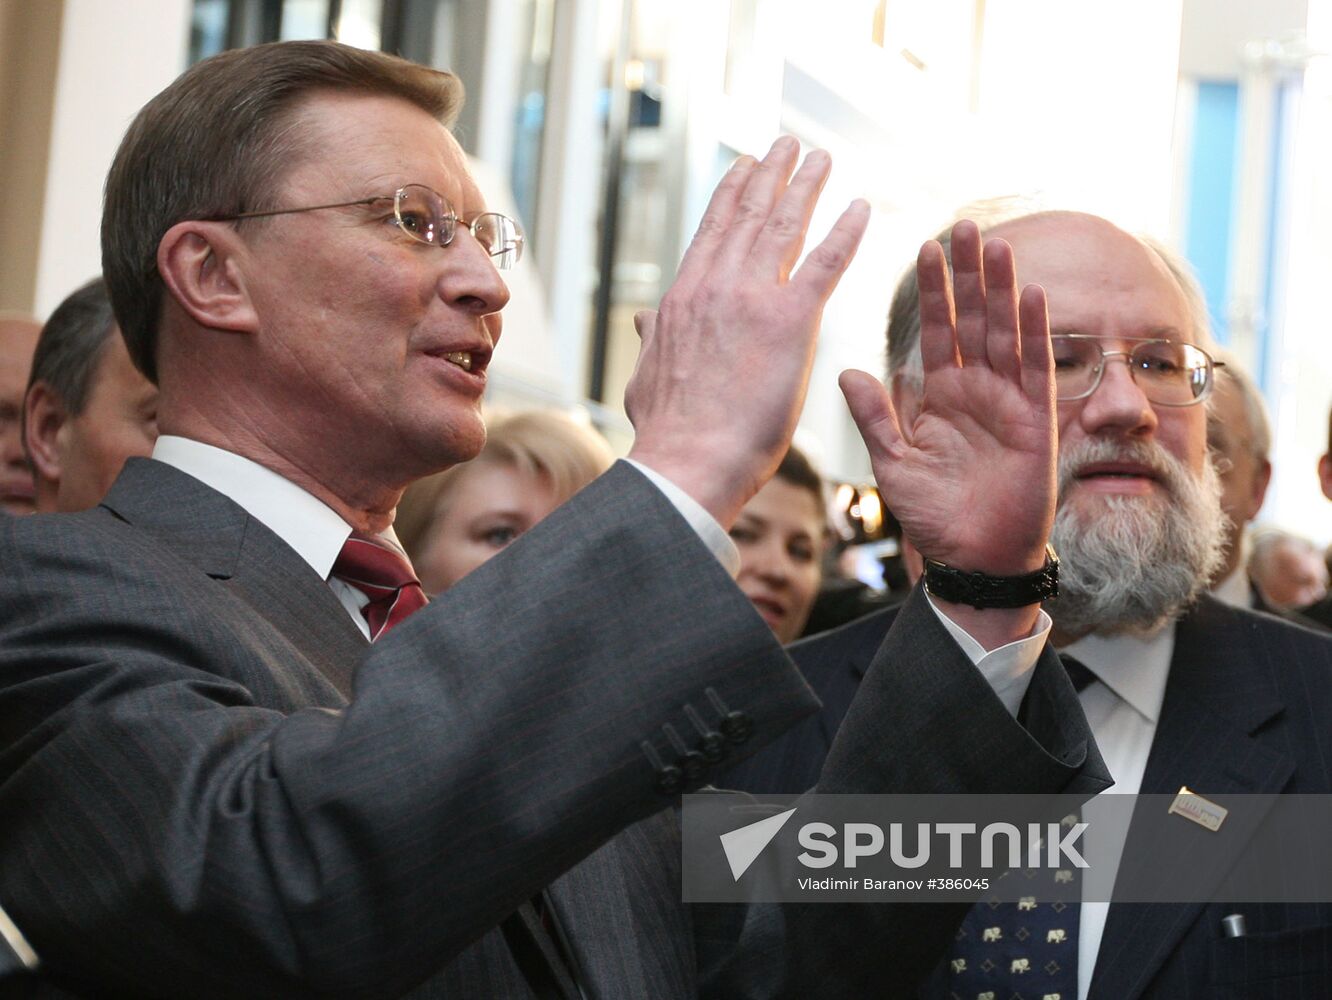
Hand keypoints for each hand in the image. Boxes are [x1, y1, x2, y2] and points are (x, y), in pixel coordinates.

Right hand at [625, 137, 869, 527]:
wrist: (686, 461)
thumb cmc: (668, 434)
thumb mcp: (646, 377)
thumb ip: (654, 342)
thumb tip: (644, 321)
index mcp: (682, 299)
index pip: (712, 233)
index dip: (731, 195)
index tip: (744, 167)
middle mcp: (715, 286)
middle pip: (748, 215)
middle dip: (771, 175)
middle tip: (788, 145)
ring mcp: (752, 299)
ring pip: (784, 226)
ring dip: (807, 187)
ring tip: (822, 157)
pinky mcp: (791, 322)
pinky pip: (826, 263)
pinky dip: (846, 231)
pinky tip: (862, 207)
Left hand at [841, 221, 1055, 580]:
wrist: (972, 557)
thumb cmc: (932, 514)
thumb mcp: (892, 463)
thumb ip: (873, 416)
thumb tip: (845, 370)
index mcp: (938, 393)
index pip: (935, 329)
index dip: (933, 290)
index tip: (925, 247)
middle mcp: (974, 388)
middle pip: (973, 318)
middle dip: (969, 274)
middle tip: (964, 226)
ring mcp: (1008, 401)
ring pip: (1005, 333)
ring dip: (1003, 291)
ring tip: (997, 246)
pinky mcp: (1035, 422)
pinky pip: (1035, 370)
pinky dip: (1034, 334)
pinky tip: (1031, 296)